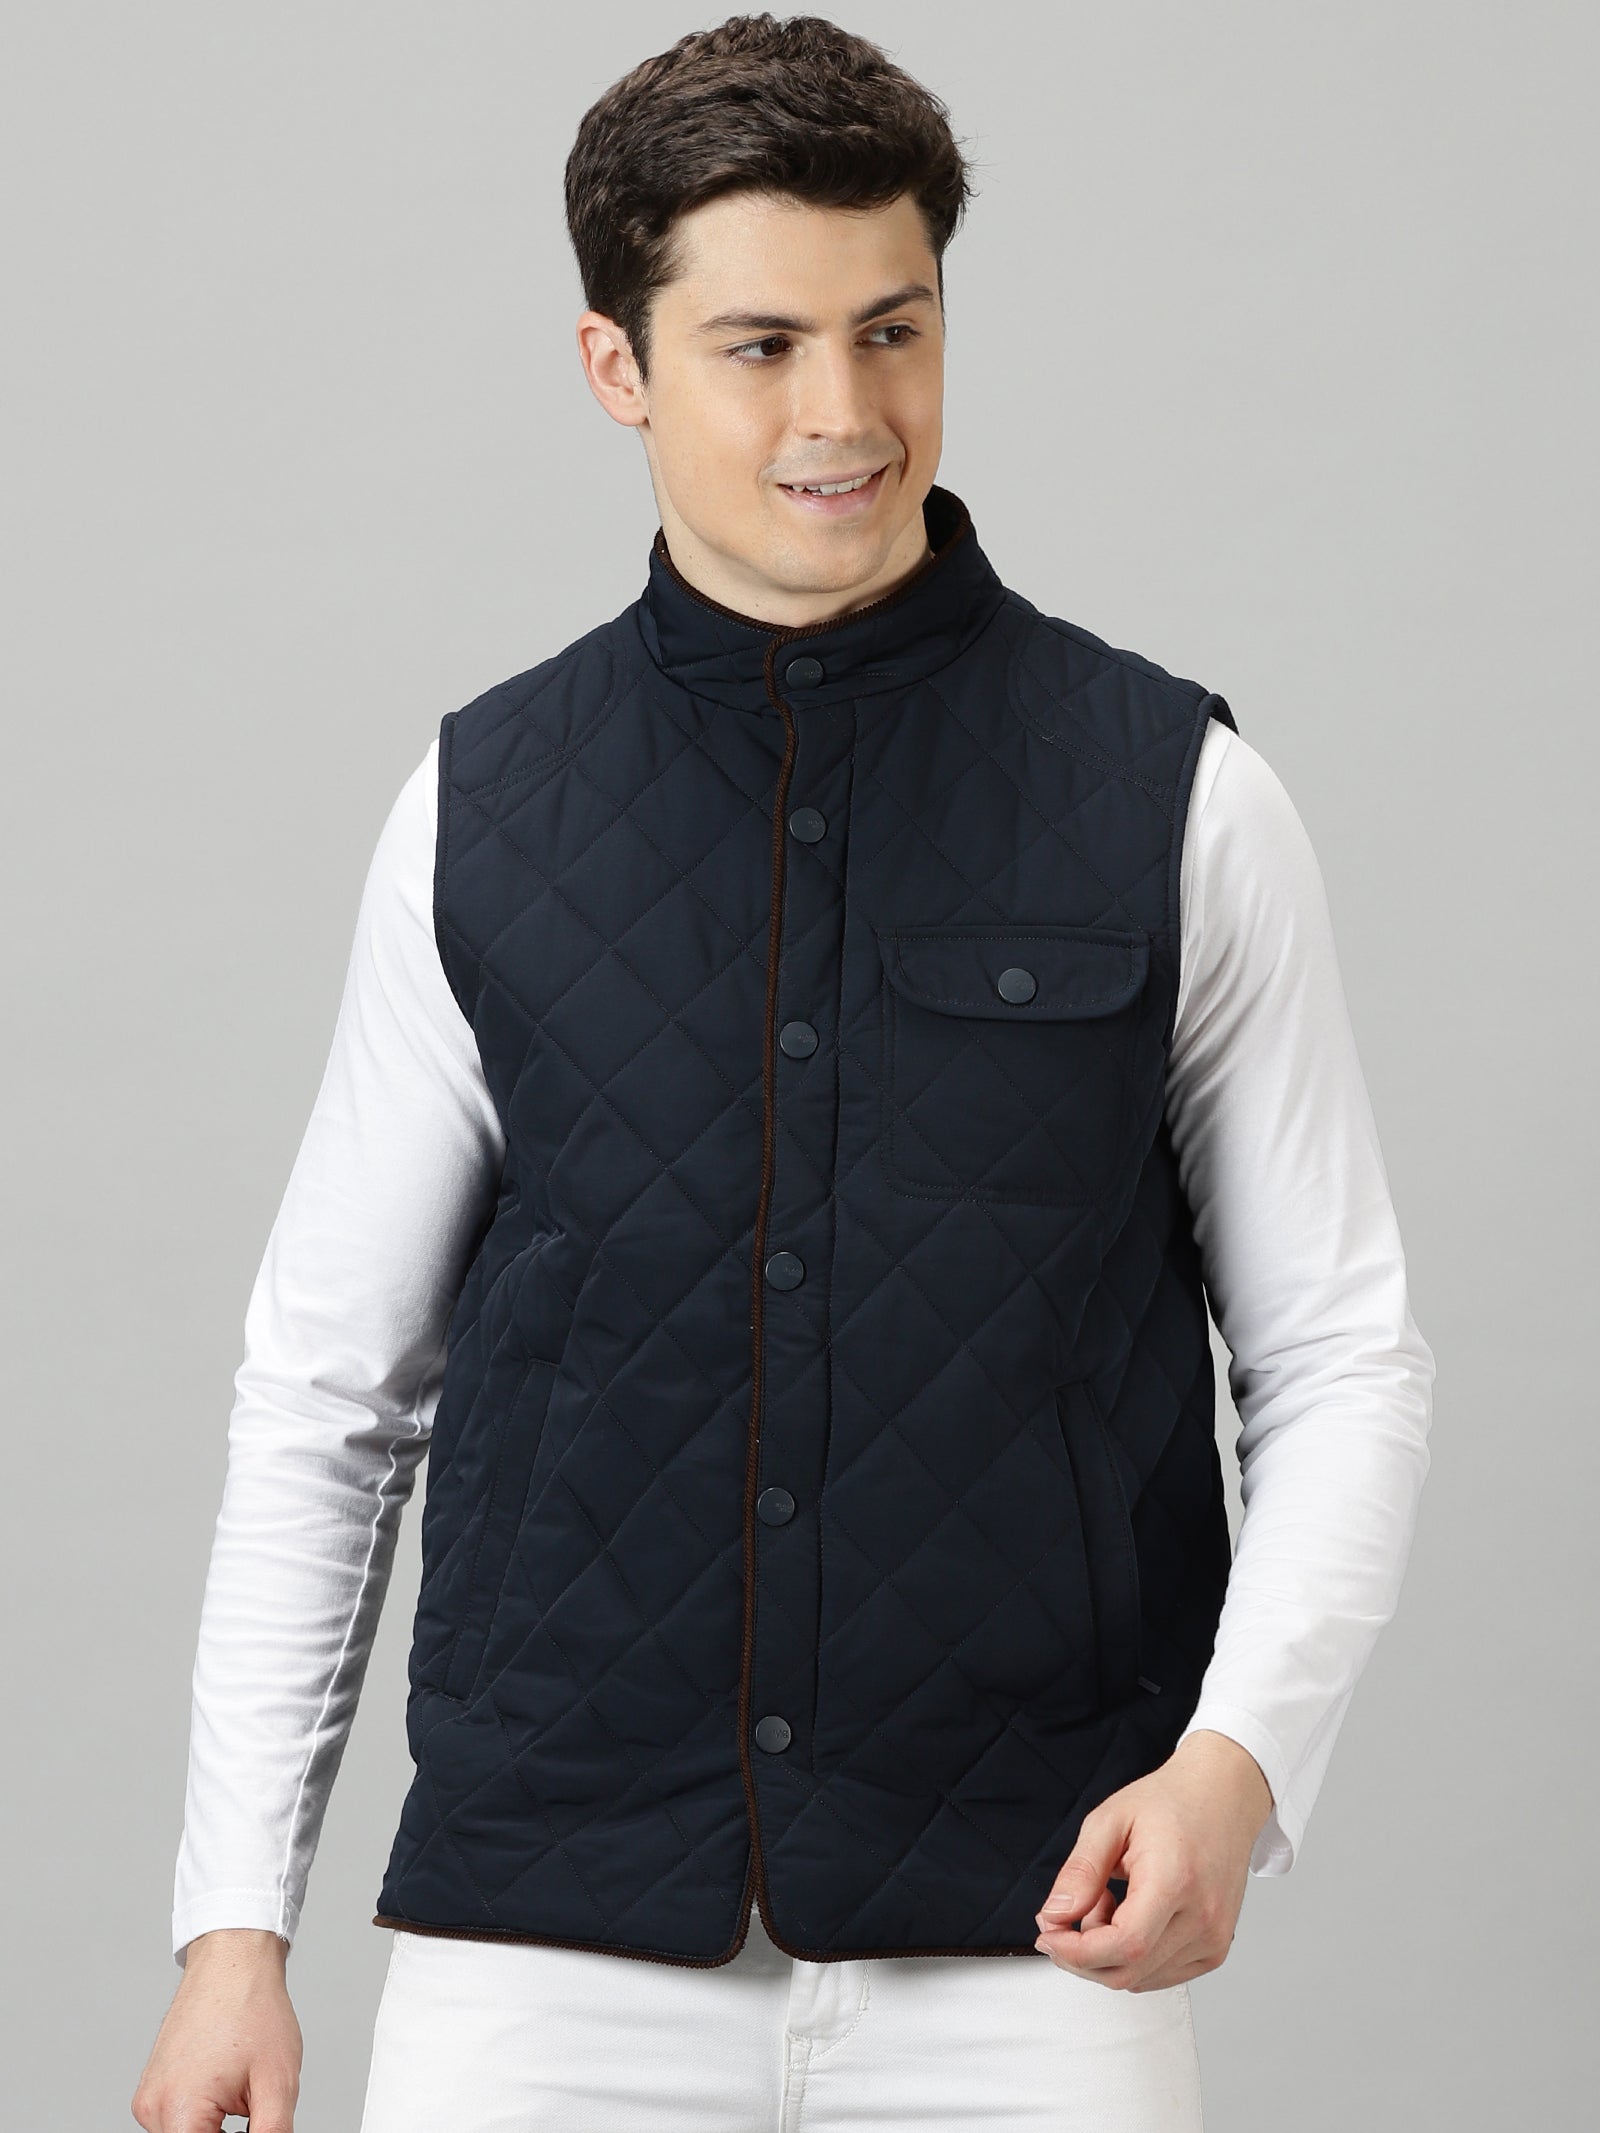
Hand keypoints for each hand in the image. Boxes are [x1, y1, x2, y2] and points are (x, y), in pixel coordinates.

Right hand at [131, 1928, 301, 2131]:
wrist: (232, 1961)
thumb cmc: (254, 2009)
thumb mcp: (278, 2082)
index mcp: (181, 2112)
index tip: (255, 2120)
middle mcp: (153, 2109)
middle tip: (250, 2101)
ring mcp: (148, 2099)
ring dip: (213, 2129)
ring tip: (241, 2088)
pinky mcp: (150, 2090)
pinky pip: (176, 2120)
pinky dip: (201, 2116)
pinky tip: (224, 2083)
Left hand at [1032, 1729, 1274, 1990]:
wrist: (1220, 1797)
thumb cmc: (1170, 1803)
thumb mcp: (1110, 1821)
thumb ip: (1080, 1872)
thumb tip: (1055, 1915)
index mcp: (1176, 1881)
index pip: (1125, 1945)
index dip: (1077, 1951)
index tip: (1048, 1933)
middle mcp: (1203, 1918)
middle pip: (1128, 1971)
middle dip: (1081, 1955)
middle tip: (1062, 1919)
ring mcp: (1214, 1938)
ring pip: (1141, 1979)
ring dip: (1106, 1952)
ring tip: (1105, 1901)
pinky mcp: (1215, 1949)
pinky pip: (1160, 1975)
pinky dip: (1131, 1957)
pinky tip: (1127, 1916)